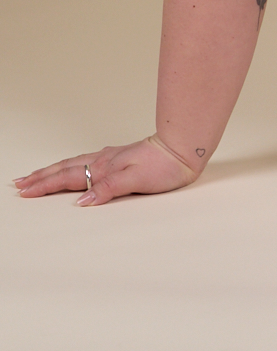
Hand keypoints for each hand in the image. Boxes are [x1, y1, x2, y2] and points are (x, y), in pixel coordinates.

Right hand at [13, 134, 201, 206]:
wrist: (184, 149)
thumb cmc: (164, 166)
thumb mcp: (136, 181)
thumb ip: (107, 189)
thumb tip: (81, 201)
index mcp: (104, 167)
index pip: (68, 177)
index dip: (45, 185)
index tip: (25, 192)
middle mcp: (104, 160)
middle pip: (65, 169)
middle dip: (40, 177)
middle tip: (19, 184)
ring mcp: (111, 158)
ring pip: (74, 164)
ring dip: (52, 171)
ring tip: (36, 175)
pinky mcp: (120, 158)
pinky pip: (86, 162)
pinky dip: (71, 167)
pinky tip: (72, 168)